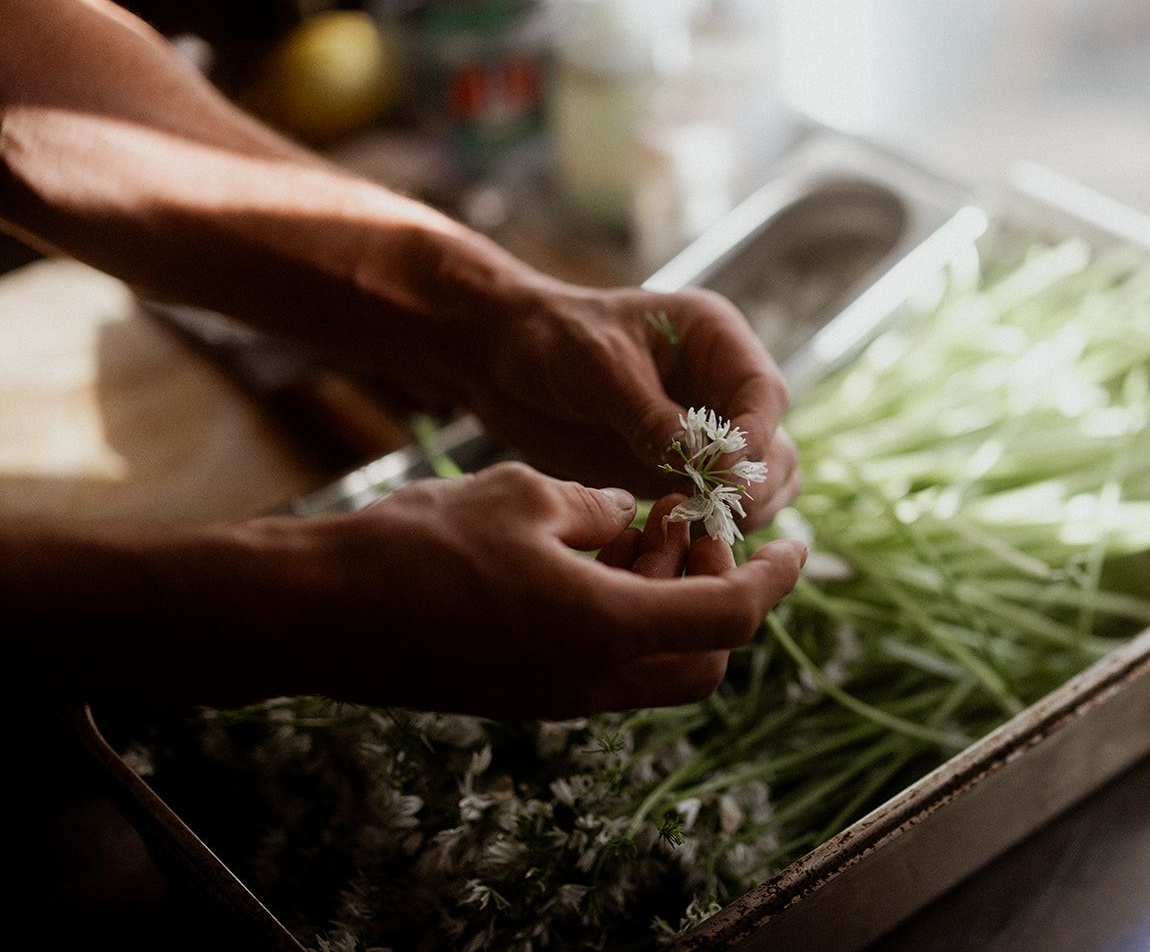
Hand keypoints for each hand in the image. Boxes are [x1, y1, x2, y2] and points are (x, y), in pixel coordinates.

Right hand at [301, 463, 805, 718]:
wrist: (316, 613)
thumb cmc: (416, 546)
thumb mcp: (527, 495)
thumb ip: (601, 506)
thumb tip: (630, 513)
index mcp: (607, 628)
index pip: (733, 617)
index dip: (774, 578)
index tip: (794, 542)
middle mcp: (593, 679)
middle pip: (707, 655)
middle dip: (722, 591)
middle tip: (695, 528)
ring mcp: (557, 695)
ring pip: (658, 664)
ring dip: (671, 602)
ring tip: (641, 528)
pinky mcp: (526, 692)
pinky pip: (609, 664)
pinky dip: (626, 615)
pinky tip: (592, 552)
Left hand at [468, 282, 800, 529]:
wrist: (501, 357)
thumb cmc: (550, 339)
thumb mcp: (600, 368)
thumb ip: (654, 417)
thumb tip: (710, 465)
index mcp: (715, 339)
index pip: (762, 392)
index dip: (756, 437)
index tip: (731, 477)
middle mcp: (721, 385)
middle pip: (773, 445)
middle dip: (753, 482)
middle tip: (714, 514)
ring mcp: (705, 432)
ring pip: (758, 483)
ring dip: (738, 510)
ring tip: (696, 528)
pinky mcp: (679, 470)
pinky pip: (717, 505)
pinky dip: (709, 524)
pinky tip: (676, 535)